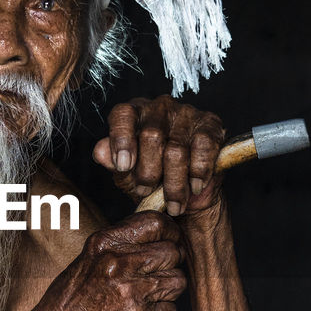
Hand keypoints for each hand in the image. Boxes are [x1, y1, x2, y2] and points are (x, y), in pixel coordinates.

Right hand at [37, 213, 185, 310]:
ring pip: (177, 281)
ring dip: (168, 291)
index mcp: (104, 243)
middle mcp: (118, 263)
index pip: (154, 223)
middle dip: (172, 264)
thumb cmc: (67, 302)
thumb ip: (118, 247)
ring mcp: (130, 291)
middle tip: (159, 274)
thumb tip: (153, 236)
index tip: (171, 239)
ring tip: (148, 298)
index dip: (170, 231)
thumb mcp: (87, 261)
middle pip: (172, 252)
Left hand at [92, 96, 224, 216]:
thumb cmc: (151, 178)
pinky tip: (195, 187)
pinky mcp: (211, 124)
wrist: (187, 195)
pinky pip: (203, 148)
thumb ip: (111, 161)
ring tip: (173, 203)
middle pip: (151, 136)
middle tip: (146, 191)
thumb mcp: (125, 174)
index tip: (123, 167)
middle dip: (148, 172)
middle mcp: (159, 107)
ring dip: (174, 183)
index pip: (123, 114)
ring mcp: (187, 113)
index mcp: (134, 113)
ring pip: (177, 149)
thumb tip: (100, 152)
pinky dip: (199, 172)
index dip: (121, 140)